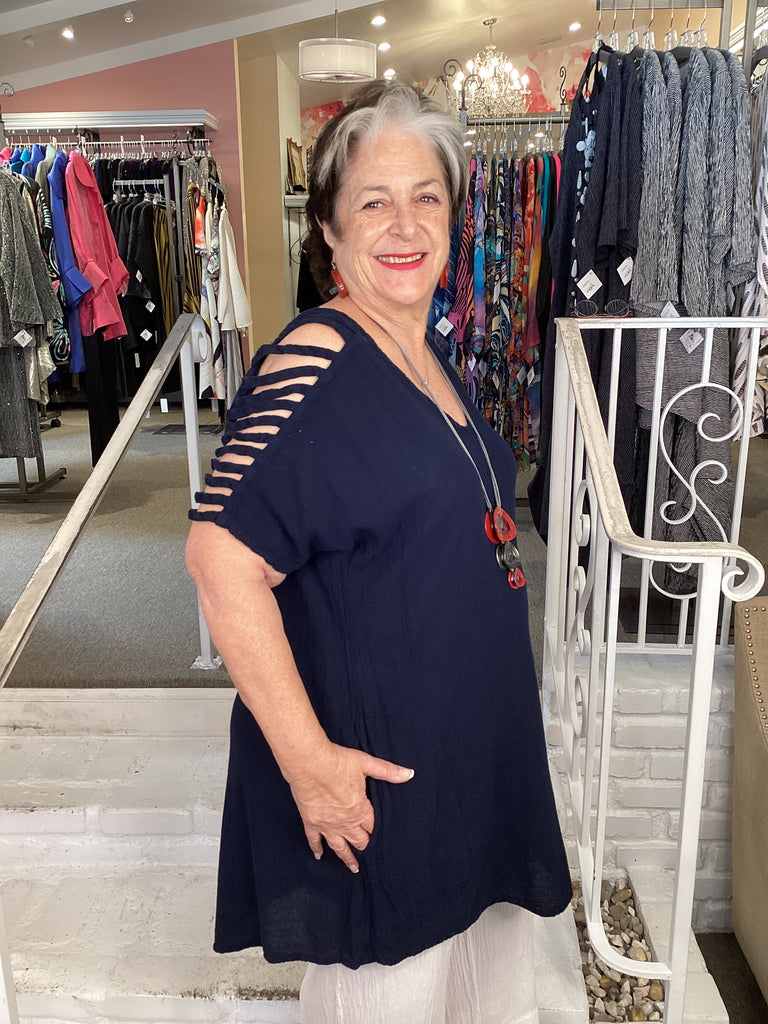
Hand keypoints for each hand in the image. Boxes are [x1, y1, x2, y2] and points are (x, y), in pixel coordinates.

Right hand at [287, 743, 413, 872]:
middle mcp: (345, 822)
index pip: (372, 827)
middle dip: (365, 846)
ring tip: (354, 868)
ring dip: (347, 858)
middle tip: (369, 853)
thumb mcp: (366, 763)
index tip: (379, 836)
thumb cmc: (338, 761)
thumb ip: (388, 771)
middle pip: (359, 840)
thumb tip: (409, 774)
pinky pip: (314, 840)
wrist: (309, 762)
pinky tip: (319, 855)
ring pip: (339, 847)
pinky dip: (317, 849)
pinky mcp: (311, 822)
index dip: (376, 831)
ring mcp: (327, 824)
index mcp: (360, 810)